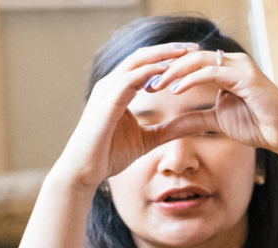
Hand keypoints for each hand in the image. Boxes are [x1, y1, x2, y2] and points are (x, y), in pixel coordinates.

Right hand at [53, 42, 205, 190]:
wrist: (83, 171)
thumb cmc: (108, 155)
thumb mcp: (146, 140)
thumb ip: (167, 130)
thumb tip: (194, 127)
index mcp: (118, 90)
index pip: (144, 64)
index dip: (167, 57)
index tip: (192, 56)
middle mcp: (110, 85)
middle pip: (141, 56)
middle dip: (168, 49)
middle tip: (194, 46)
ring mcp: (106, 91)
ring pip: (136, 61)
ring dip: (162, 55)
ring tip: (185, 52)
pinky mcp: (106, 102)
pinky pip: (130, 79)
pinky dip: (149, 72)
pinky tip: (168, 71)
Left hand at [143, 49, 277, 158]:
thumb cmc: (258, 126)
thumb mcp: (217, 121)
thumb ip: (195, 118)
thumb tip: (171, 124)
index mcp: (225, 70)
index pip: (190, 64)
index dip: (167, 74)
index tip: (145, 87)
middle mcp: (232, 63)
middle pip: (190, 57)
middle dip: (165, 69)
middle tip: (143, 83)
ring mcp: (240, 67)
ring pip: (198, 60)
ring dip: (173, 72)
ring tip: (154, 85)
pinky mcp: (246, 76)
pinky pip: (212, 71)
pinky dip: (191, 79)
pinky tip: (175, 90)